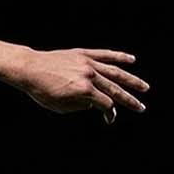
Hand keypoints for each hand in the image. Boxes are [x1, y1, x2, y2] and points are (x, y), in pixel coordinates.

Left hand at [12, 48, 148, 123]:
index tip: (109, 119)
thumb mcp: (59, 107)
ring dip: (132, 80)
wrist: (29, 69)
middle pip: (115, 90)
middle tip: (141, 107)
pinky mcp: (84, 54)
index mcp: (84, 91)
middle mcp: (89, 76)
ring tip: (144, 87)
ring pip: (116, 72)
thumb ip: (80, 107)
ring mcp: (88, 63)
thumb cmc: (41, 91)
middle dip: (129, 100)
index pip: (105, 104)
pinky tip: (132, 60)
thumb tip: (96, 105)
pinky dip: (119, 57)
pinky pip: (105, 55)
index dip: (109, 114)